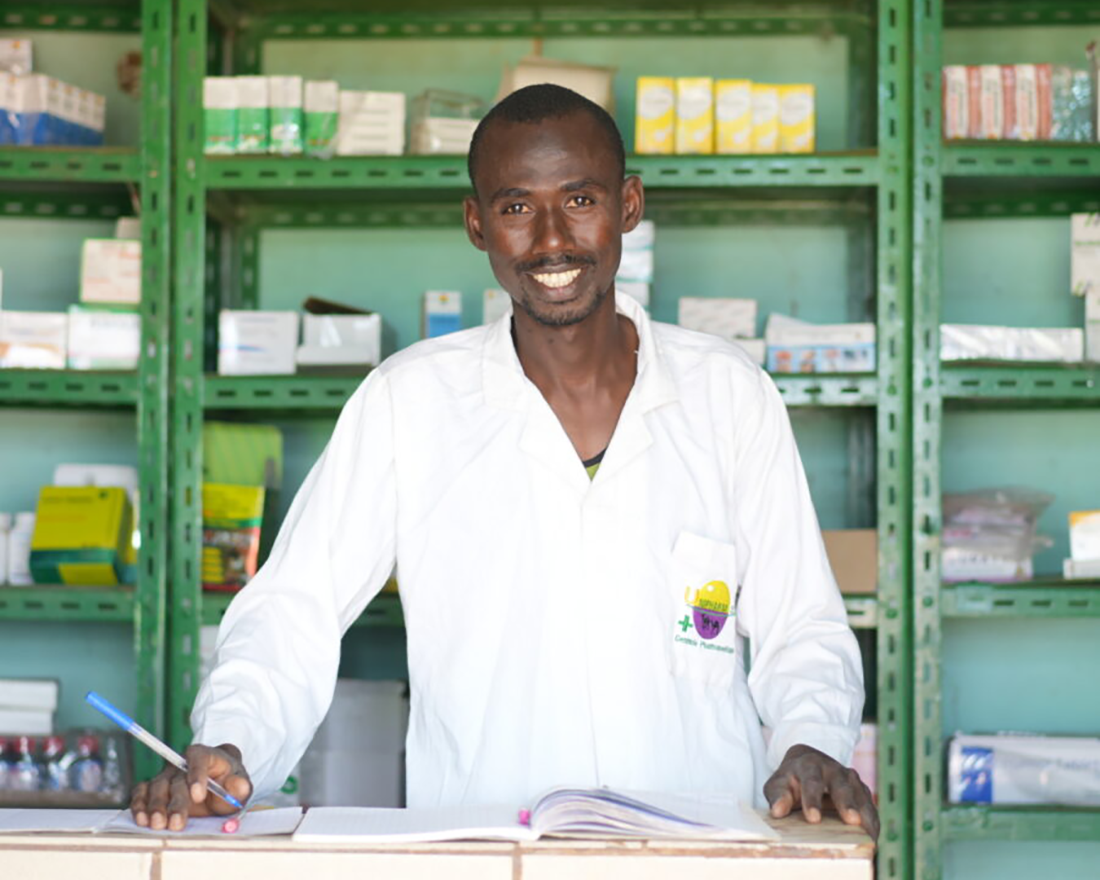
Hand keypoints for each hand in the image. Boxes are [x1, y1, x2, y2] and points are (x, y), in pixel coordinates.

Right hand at [130, 743, 251, 830]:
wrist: (217, 785)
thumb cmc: (228, 783)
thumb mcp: (239, 785)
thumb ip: (240, 786)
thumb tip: (240, 785)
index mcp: (205, 755)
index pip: (198, 757)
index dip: (197, 775)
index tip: (198, 796)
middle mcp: (182, 763)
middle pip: (176, 779)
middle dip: (176, 802)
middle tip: (176, 822)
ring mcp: (166, 775)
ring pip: (157, 786)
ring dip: (155, 806)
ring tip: (157, 824)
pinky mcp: (153, 788)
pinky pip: (141, 792)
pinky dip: (139, 805)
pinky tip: (142, 819)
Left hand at [764, 744, 878, 840]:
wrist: (808, 764)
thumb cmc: (791, 779)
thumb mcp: (778, 783)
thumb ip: (777, 795)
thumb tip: (777, 811)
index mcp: (810, 765)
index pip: (812, 781)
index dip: (812, 799)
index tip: (812, 818)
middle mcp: (834, 770)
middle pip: (842, 786)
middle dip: (847, 803)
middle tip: (851, 820)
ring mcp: (851, 780)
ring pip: (861, 796)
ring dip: (866, 815)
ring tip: (869, 836)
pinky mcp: (862, 792)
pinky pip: (870, 808)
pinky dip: (873, 823)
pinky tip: (872, 839)